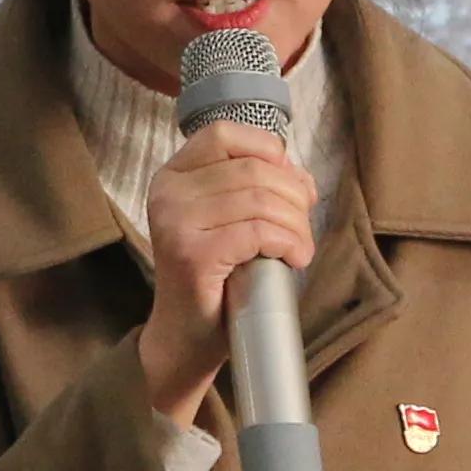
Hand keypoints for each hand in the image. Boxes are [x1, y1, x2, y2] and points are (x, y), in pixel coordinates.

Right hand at [134, 119, 313, 420]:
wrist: (184, 337)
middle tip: (302, 228)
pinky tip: (294, 259)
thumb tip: (298, 172)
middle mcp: (167, 193)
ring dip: (296, 225)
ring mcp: (175, 223)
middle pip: (253, 169)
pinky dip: (288, 243)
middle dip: (294, 197)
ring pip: (261, 201)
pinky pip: (258, 232)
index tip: (289, 184)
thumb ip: (252, 187)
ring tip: (299, 249)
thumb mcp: (227, 220)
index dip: (268, 150)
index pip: (224, 133)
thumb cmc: (214, 279)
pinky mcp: (192, 255)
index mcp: (172, 176)